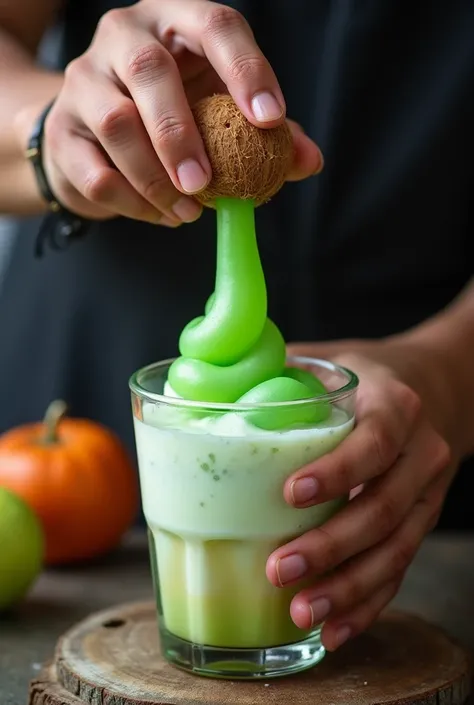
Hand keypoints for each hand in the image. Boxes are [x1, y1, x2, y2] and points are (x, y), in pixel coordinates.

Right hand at [40, 0, 322, 225]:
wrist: (94, 133)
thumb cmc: (170, 114)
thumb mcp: (219, 112)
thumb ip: (266, 134)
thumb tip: (309, 161)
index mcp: (175, 23)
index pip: (214, 24)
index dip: (246, 69)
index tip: (270, 121)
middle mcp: (124, 37)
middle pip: (148, 69)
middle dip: (181, 134)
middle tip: (205, 184)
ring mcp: (84, 80)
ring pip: (116, 123)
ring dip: (155, 179)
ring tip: (189, 211)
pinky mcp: (62, 130)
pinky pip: (95, 171)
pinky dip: (132, 202)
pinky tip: (161, 215)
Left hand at [266, 337, 454, 650]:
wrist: (433, 390)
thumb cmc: (364, 377)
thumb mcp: (328, 360)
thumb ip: (277, 371)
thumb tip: (196, 384)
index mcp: (394, 406)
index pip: (375, 441)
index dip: (338, 470)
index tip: (291, 494)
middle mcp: (420, 453)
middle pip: (384, 508)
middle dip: (332, 545)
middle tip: (280, 569)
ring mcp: (426, 494)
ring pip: (395, 550)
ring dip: (347, 587)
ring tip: (300, 611)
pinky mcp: (419, 523)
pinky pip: (399, 570)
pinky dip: (366, 605)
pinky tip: (332, 631)